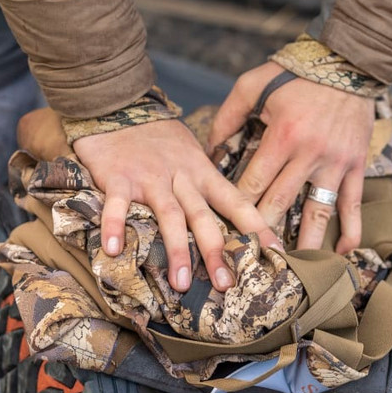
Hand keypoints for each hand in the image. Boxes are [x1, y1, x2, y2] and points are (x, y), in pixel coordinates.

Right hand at [73, 119, 282, 292]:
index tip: (277, 255)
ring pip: (169, 215)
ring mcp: (150, 179)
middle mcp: (181, 178)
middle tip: (227, 284)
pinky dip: (115, 226)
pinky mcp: (119, 179)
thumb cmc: (160, 142)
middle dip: (216, 251)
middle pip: (203, 217)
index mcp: (203, 174)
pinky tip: (114, 251)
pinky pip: (118, 205)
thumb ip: (207, 188)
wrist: (120, 108)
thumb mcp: (193, 158)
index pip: (237, 203)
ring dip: (176, 250)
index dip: (257, 228)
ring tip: (182, 283)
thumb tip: (234, 223)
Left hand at [209, 62, 374, 252]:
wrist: (347, 62)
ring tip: (296, 270)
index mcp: (282, 137)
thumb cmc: (295, 73)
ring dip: (306, 243)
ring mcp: (335, 163)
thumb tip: (208, 148)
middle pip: (280, 204)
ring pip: (318, 212)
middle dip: (263, 234)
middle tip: (248, 262)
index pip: (253, 183)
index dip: (237, 210)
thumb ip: (228, 115)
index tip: (224, 233)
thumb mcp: (254, 84)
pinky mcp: (356, 165)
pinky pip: (353, 204)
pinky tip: (342, 252)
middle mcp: (309, 155)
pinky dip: (351, 229)